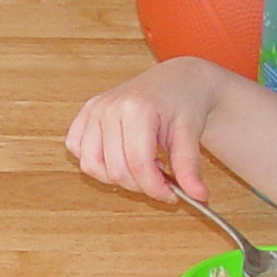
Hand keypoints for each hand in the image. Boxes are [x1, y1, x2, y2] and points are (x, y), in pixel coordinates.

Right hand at [63, 57, 227, 203]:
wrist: (175, 81)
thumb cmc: (183, 103)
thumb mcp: (190, 134)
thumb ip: (189, 167)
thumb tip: (198, 196)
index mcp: (137, 108)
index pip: (138, 164)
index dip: (154, 188)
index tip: (171, 196)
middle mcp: (109, 107)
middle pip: (115, 169)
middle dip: (139, 184)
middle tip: (160, 176)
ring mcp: (94, 110)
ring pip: (91, 165)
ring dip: (115, 176)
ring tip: (140, 164)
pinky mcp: (84, 114)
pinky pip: (77, 150)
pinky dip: (95, 162)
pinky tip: (119, 156)